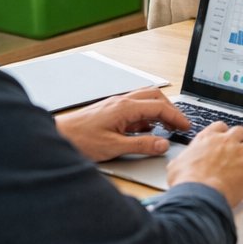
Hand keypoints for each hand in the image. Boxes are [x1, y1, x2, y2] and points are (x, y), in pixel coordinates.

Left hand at [55, 88, 190, 161]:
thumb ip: (141, 145)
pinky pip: (135, 106)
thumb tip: (163, 144)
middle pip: (156, 96)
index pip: (160, 107)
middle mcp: (122, 102)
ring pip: (146, 98)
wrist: (55, 137)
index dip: (177, 117)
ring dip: (159, 109)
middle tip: (179, 124)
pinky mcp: (110, 110)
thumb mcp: (114, 147)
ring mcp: (116, 105)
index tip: (186, 126)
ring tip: (166, 125)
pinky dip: (146, 114)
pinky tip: (145, 128)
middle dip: (171, 109)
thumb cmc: (80, 140)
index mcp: (126, 108)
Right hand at [167, 122, 242, 207]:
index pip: (220, 126)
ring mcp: (241, 154)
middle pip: (241, 131)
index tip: (225, 139)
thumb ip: (183, 159)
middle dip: (242, 139)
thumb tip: (179, 163)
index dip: (224, 133)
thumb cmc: (185, 182)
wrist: (198, 196)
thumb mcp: (175, 166)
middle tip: (240, 150)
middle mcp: (226, 143)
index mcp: (207, 139)